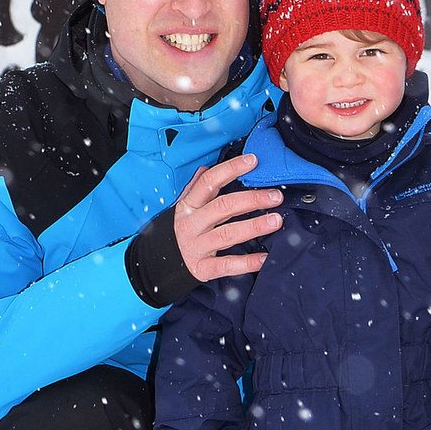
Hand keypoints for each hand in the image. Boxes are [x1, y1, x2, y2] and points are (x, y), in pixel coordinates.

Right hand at [174, 153, 283, 281]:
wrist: (154, 266)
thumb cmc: (177, 232)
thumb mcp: (181, 208)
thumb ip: (195, 189)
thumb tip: (206, 167)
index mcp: (187, 206)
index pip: (208, 182)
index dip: (230, 169)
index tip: (253, 160)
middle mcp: (191, 225)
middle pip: (223, 207)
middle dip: (252, 199)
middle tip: (276, 196)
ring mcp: (195, 247)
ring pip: (227, 234)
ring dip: (254, 227)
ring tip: (276, 221)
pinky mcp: (200, 269)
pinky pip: (226, 265)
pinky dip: (247, 263)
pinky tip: (264, 257)